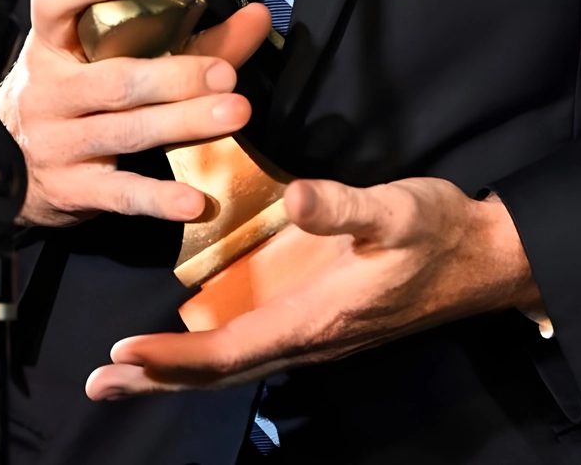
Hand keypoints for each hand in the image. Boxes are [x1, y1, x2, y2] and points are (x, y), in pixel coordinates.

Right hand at [0, 0, 271, 228]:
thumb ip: (187, 37)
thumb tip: (257, 16)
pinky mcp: (71, 190)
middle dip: (174, 76)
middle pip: (114, 80)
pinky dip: (158, 198)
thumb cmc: (72, 94)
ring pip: (125, 131)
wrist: (11, 166)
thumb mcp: (104, 56)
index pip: (55, 1)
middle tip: (225, 73)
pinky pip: (119, 193)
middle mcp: (49, 89)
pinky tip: (195, 199)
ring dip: (183, 122)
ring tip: (232, 113)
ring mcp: (58, 142)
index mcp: (52, 42)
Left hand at [85, 177, 542, 396]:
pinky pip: (251, 345)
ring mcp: (313, 333)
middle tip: (97, 383)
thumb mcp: (396, 208)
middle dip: (157, 379)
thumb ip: (343, 207)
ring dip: (177, 370)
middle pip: (219, 371)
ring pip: (232, 362)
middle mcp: (308, 337)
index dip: (174, 359)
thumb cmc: (438, 231)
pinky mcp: (320, 319)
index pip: (229, 350)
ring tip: (126, 370)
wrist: (483, 258)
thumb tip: (296, 197)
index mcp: (316, 318)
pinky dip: (208, 352)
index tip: (122, 356)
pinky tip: (189, 340)